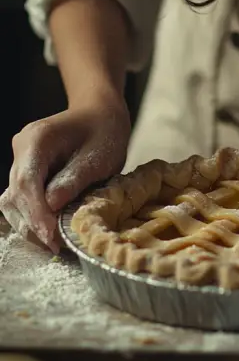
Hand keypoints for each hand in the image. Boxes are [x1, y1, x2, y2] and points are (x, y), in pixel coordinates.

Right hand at [0, 101, 130, 251]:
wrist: (99, 114)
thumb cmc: (104, 132)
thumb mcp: (98, 157)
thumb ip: (74, 179)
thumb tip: (52, 206)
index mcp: (36, 140)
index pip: (27, 183)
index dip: (37, 214)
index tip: (52, 237)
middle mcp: (21, 150)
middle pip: (14, 195)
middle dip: (34, 224)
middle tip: (57, 247)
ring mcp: (21, 160)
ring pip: (12, 201)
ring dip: (30, 225)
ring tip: (55, 244)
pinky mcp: (27, 171)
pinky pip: (21, 199)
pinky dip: (33, 217)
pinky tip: (51, 231)